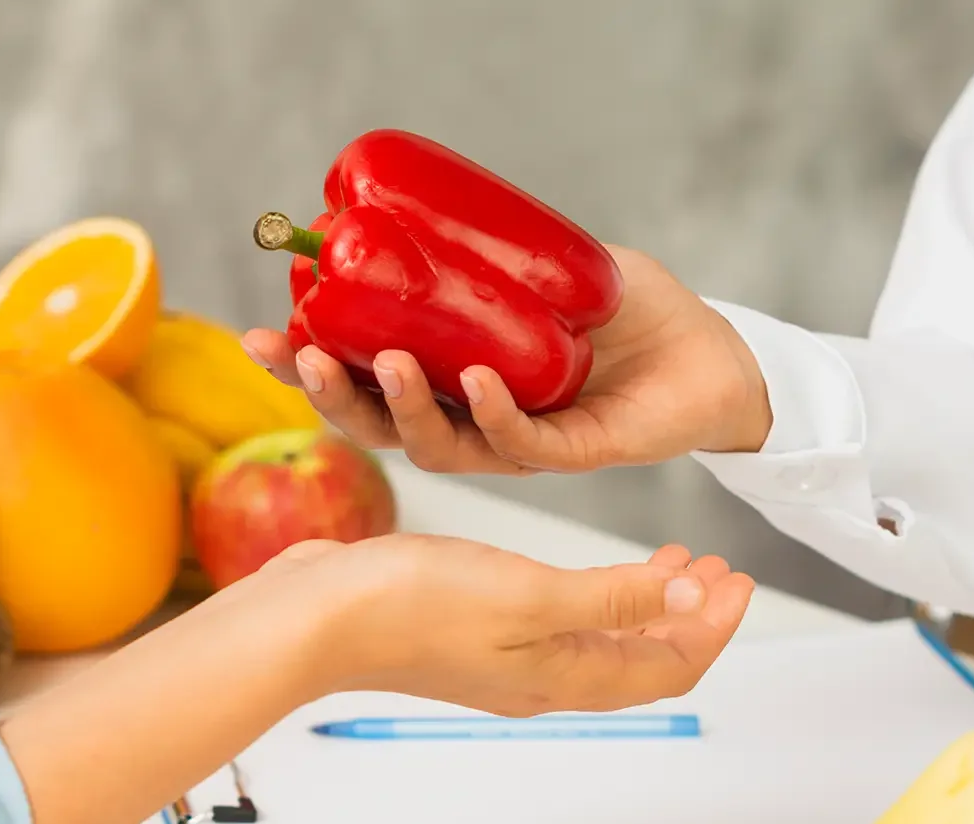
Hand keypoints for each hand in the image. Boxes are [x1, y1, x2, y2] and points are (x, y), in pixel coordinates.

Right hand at [240, 246, 771, 474]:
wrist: (711, 352)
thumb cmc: (631, 310)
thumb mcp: (549, 264)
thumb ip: (495, 252)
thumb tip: (425, 218)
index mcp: (452, 378)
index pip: (366, 379)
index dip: (309, 363)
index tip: (263, 333)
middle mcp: (472, 419)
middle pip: (380, 423)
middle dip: (329, 395)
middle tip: (297, 358)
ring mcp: (516, 443)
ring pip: (437, 445)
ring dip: (401, 408)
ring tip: (380, 362)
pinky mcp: (569, 456)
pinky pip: (518, 445)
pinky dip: (493, 415)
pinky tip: (479, 382)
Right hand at [260, 534, 753, 715]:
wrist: (318, 621)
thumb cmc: (413, 607)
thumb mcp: (530, 596)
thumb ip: (612, 601)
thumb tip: (688, 606)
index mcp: (564, 677)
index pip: (667, 667)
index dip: (713, 628)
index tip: (737, 578)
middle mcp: (540, 678)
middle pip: (639, 659)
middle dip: (685, 615)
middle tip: (712, 568)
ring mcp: (504, 661)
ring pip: (600, 642)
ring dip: (641, 605)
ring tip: (665, 563)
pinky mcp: (472, 636)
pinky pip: (558, 626)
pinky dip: (592, 598)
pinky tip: (581, 570)